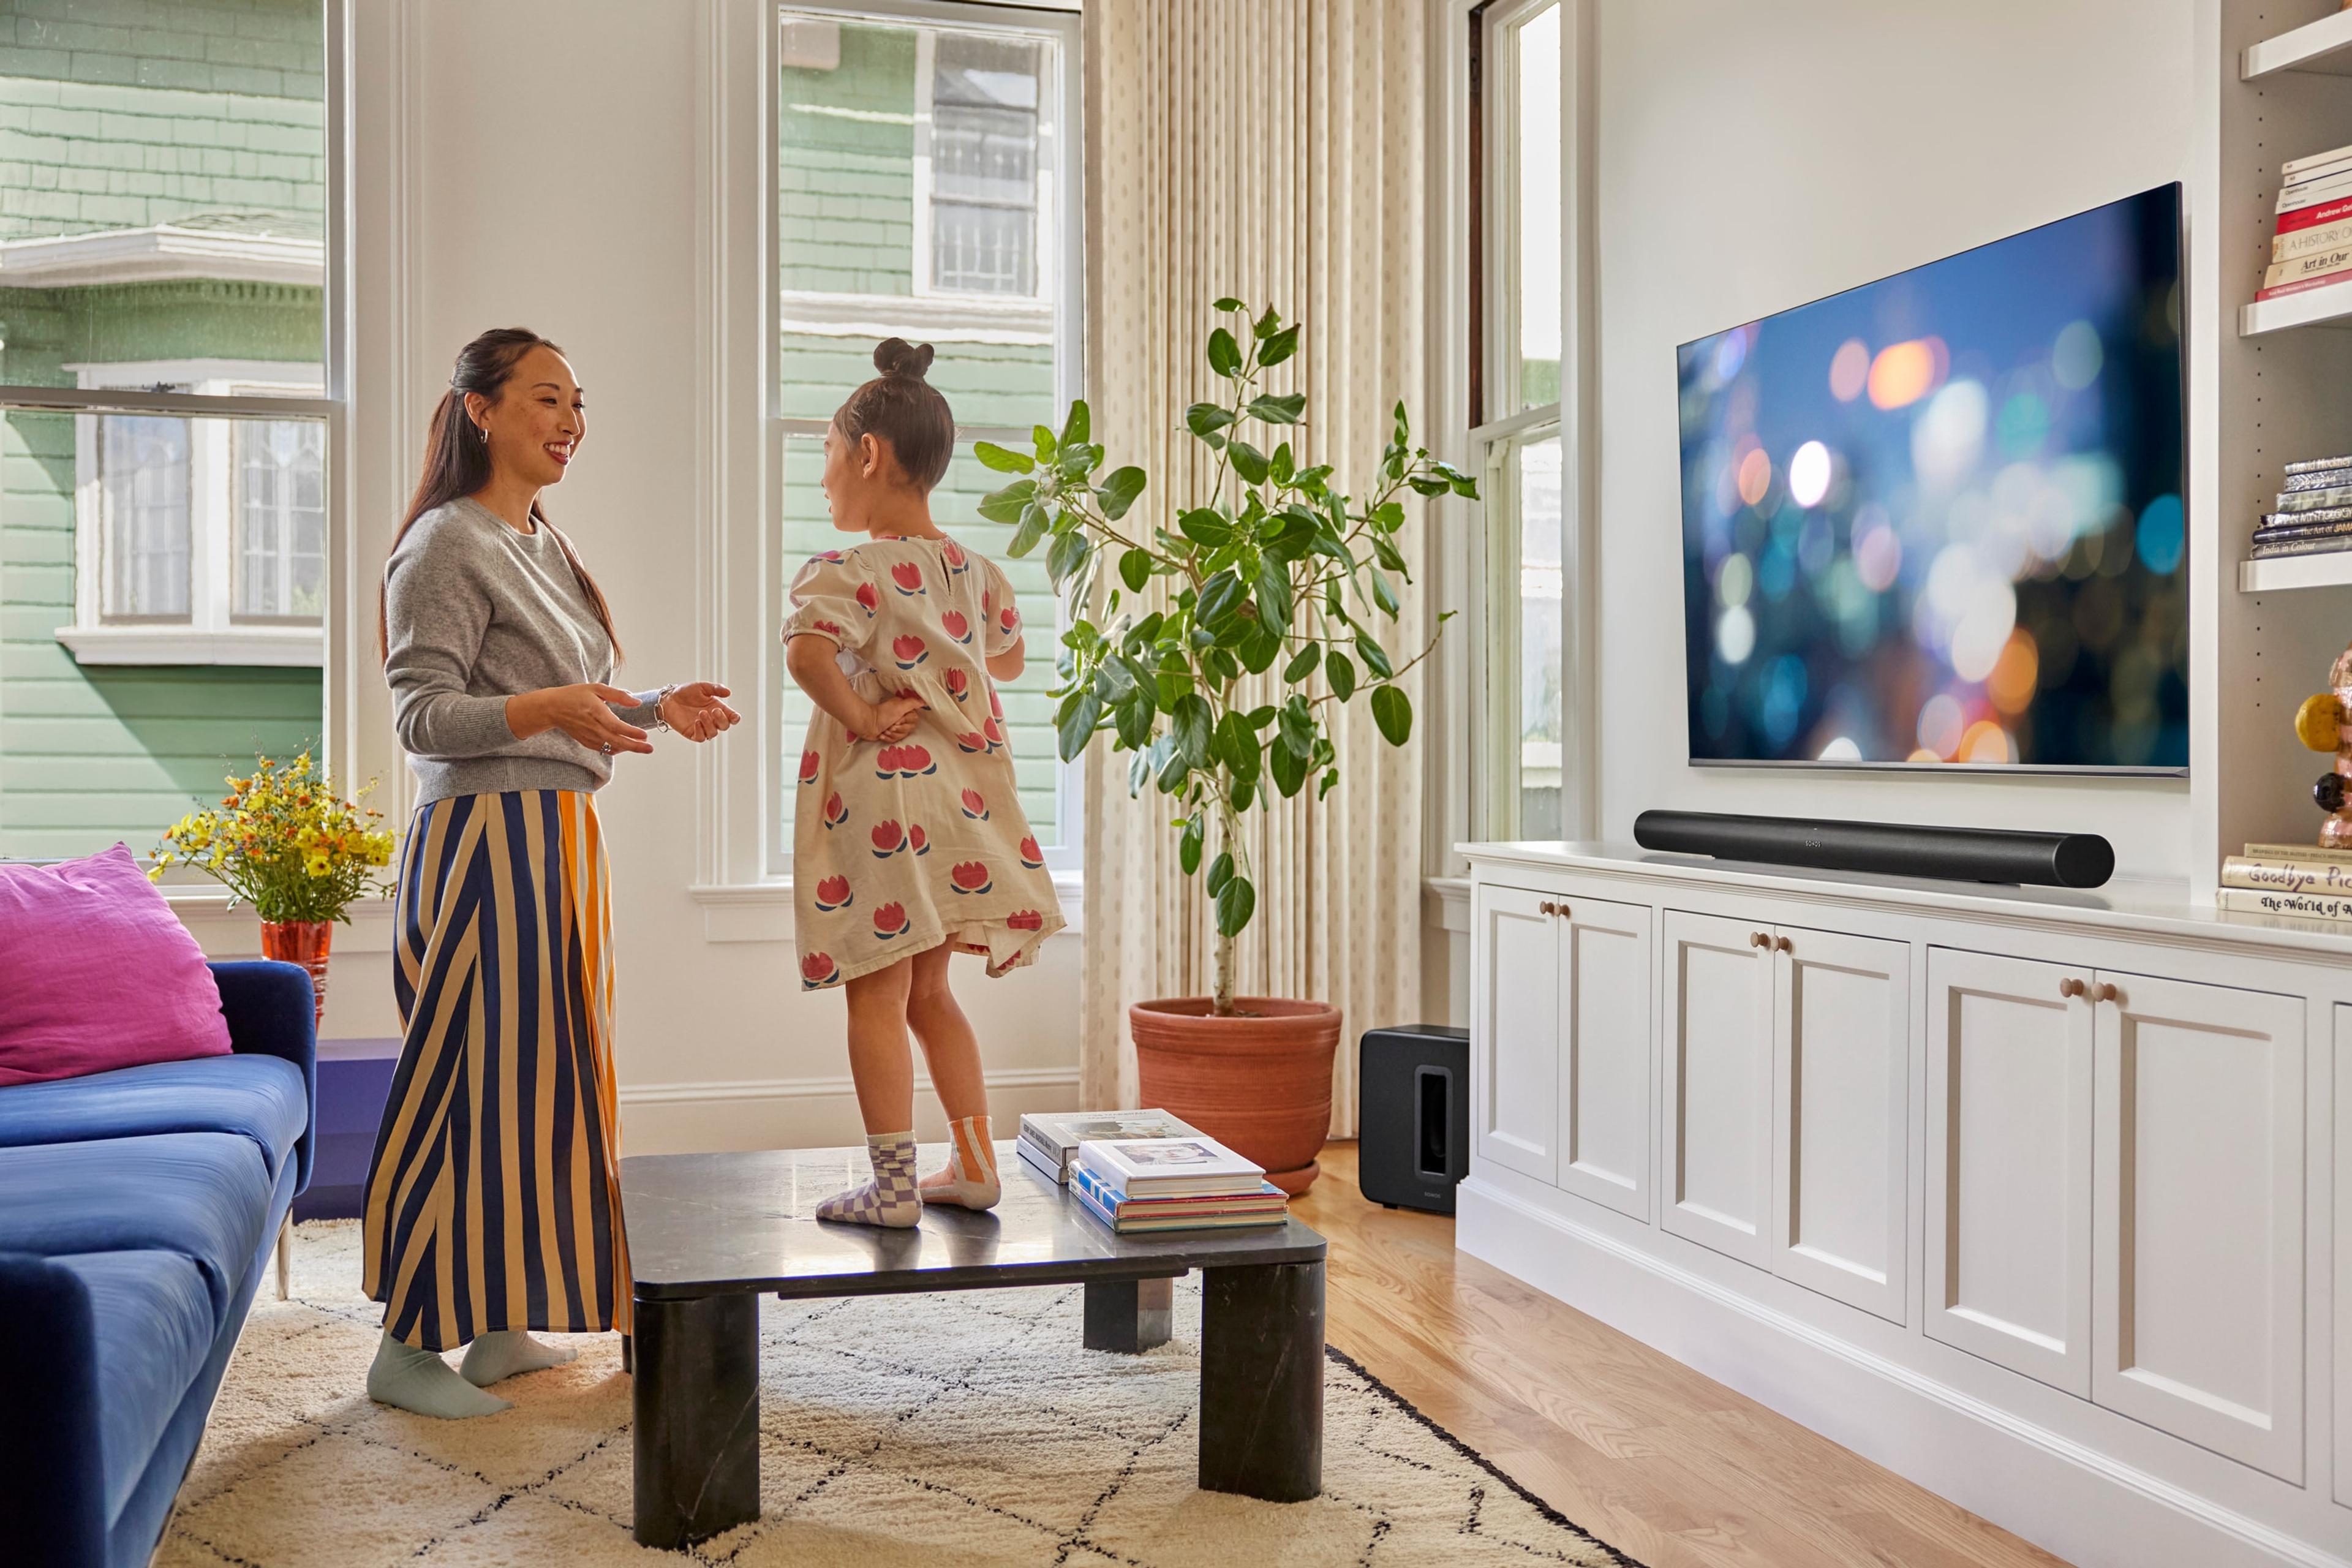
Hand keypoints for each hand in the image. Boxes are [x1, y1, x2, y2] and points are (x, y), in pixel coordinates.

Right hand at [507, 684, 653, 754]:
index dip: (630, 732)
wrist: (552, 708)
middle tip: (650, 748)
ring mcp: (588, 736)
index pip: (615, 726)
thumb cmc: (575, 695)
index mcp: (595, 711)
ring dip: (626, 748)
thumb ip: (618, 695)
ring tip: (642, 747)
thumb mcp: (596, 688)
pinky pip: (603, 749)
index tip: (644, 735)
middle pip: (615, 741)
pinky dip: (615, 749)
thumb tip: (637, 702)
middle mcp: (592, 726)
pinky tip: (624, 747)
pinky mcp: (585, 741)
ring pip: (610, 747)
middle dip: (634, 746)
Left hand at [661, 681, 741, 742]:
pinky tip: (696, 722)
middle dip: (722, 720)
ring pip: (713, 733)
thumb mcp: (702, 687)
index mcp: (718, 708)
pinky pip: (701, 738)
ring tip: (701, 713)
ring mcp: (702, 727)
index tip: (734, 716)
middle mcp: (712, 719)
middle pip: (724, 726)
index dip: (735, 718)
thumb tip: (728, 692)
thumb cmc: (686, 692)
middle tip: (714, 710)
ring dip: (709, 724)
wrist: (669, 699)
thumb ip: (716, 689)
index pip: (731, 717)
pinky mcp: (692, 733)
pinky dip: (701, 731)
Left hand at [869, 691, 924, 742]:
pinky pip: (895, 740)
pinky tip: (882, 734)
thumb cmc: (883, 714)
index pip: (914, 719)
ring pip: (903, 735)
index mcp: (905, 710)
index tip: (897, 719)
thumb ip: (913, 703)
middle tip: (890, 726)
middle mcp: (902, 718)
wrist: (867, 724)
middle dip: (899, 729)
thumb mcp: (899, 705)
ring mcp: (896, 727)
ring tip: (884, 730)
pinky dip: (887, 738)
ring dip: (892, 734)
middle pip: (910, 728)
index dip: (906, 721)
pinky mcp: (890, 735)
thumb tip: (924, 702)